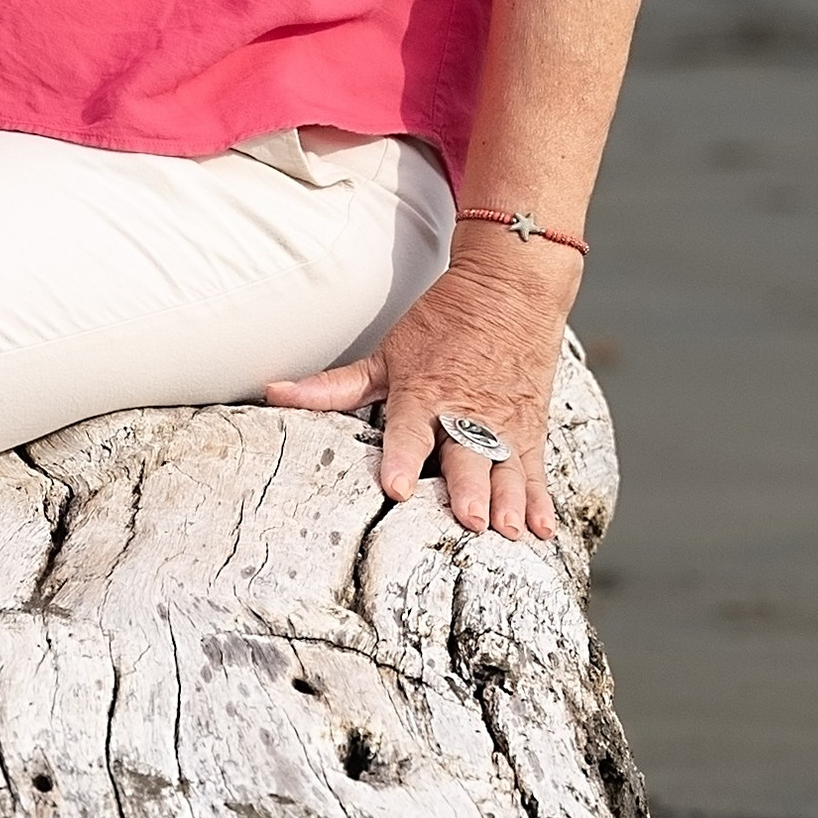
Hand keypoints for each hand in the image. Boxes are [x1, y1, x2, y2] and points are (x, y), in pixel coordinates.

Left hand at [265, 232, 577, 539]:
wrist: (510, 285)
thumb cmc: (442, 321)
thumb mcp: (388, 353)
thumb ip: (336, 386)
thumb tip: (273, 392)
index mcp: (424, 394)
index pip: (409, 431)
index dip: (402, 459)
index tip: (396, 488)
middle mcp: (465, 412)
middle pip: (467, 456)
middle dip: (470, 489)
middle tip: (472, 521)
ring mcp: (502, 423)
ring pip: (507, 468)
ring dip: (510, 501)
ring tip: (510, 532)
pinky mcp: (530, 429)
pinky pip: (536, 470)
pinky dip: (542, 500)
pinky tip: (544, 529)